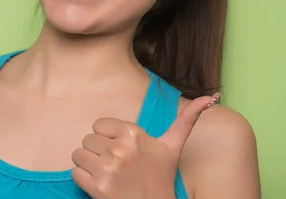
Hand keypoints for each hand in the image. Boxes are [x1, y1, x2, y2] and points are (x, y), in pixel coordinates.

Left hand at [72, 93, 219, 198]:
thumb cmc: (161, 177)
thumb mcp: (172, 146)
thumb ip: (186, 120)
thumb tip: (210, 96)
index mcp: (133, 133)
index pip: (98, 125)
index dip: (107, 137)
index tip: (121, 149)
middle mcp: (120, 149)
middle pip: (87, 139)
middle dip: (97, 152)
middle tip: (115, 164)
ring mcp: (108, 169)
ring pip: (78, 154)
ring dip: (88, 165)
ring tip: (107, 174)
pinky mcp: (97, 188)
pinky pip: (75, 173)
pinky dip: (84, 180)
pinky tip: (100, 185)